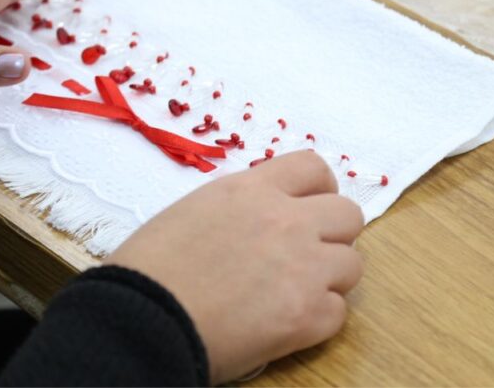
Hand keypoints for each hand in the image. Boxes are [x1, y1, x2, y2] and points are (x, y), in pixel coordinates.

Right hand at [106, 151, 364, 383]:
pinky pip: (338, 312)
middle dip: (334, 234)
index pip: (313, 167)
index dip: (319, 189)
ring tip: (296, 293)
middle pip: (348, 214)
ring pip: (352, 264)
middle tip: (309, 254)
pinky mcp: (306, 315)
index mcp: (252, 190)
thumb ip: (239, 209)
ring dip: (330, 278)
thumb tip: (259, 224)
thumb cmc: (148, 269)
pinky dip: (318, 320)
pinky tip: (287, 325)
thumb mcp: (192, 211)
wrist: (141, 319)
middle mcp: (286, 220)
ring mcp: (302, 267)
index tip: (311, 207)